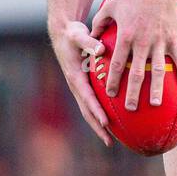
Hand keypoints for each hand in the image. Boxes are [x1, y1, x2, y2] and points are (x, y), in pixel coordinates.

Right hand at [50, 20, 113, 146]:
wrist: (63, 34)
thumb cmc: (72, 34)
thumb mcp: (78, 35)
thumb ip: (89, 42)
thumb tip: (102, 50)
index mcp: (75, 77)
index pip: (87, 98)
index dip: (96, 111)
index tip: (106, 123)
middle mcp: (76, 86)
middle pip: (87, 111)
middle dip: (97, 127)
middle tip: (110, 142)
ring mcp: (78, 87)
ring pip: (88, 110)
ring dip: (98, 125)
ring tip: (111, 140)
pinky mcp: (83, 86)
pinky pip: (92, 103)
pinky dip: (100, 114)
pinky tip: (113, 121)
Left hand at [90, 0, 176, 110]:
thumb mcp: (110, 6)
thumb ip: (100, 22)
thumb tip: (92, 36)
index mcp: (126, 36)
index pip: (118, 64)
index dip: (113, 80)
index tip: (111, 94)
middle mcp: (142, 42)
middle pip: (136, 72)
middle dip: (132, 92)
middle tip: (130, 108)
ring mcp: (159, 41)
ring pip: (158, 70)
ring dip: (156, 88)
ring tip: (154, 104)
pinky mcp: (173, 38)